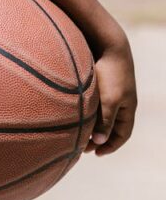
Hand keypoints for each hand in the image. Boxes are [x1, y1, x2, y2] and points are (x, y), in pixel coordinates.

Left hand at [85, 37, 137, 156]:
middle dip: (99, 139)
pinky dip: (86, 115)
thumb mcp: (109, 100)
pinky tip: (73, 117)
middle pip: (111, 127)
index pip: (123, 134)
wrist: (106, 45)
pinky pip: (93, 106)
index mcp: (128, 107)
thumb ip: (106, 121)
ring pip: (101, 117)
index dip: (112, 145)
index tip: (97, 154)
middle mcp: (120, 102)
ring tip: (76, 136)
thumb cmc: (110, 74)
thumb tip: (100, 141)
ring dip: (91, 128)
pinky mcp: (98, 86)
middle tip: (82, 148)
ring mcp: (110, 93)